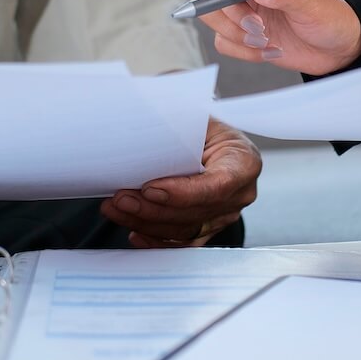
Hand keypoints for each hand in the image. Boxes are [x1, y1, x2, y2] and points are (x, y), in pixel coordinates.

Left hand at [100, 118, 260, 247]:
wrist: (214, 140)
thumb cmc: (205, 126)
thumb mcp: (198, 117)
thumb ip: (178, 126)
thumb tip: (142, 127)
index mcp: (244, 162)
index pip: (216, 186)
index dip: (182, 193)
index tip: (149, 188)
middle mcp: (240, 194)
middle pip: (195, 212)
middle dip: (153, 209)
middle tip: (120, 199)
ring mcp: (226, 215)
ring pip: (184, 230)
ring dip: (146, 223)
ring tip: (117, 210)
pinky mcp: (210, 228)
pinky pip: (182, 242)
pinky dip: (156, 240)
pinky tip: (135, 233)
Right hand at [196, 0, 360, 75]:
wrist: (335, 49)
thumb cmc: (329, 16)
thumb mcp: (313, 4)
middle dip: (229, 4)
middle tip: (257, 24)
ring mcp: (240, 4)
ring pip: (208, 8)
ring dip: (233, 30)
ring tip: (264, 40)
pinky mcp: (237, 31)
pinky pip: (220, 38)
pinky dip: (242, 50)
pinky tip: (268, 51)